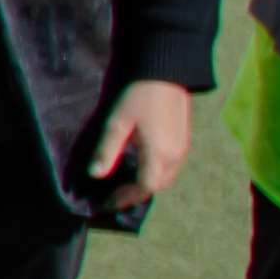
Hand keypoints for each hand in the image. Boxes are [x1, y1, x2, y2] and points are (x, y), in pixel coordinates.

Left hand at [93, 81, 200, 213]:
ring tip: (123, 188)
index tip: (104, 203)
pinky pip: (171, 168)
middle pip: (156, 186)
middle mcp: (175, 156)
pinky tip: (140, 170)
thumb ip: (107, 150)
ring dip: (146, 187)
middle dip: (134, 196)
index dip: (124, 198)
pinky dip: (155, 175)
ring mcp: (182, 149)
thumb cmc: (138, 97)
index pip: (143, 188)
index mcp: (159, 154)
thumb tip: (96, 176)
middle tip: (111, 198)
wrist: (166, 74)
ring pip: (166, 178)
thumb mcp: (117, 124)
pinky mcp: (184, 141)